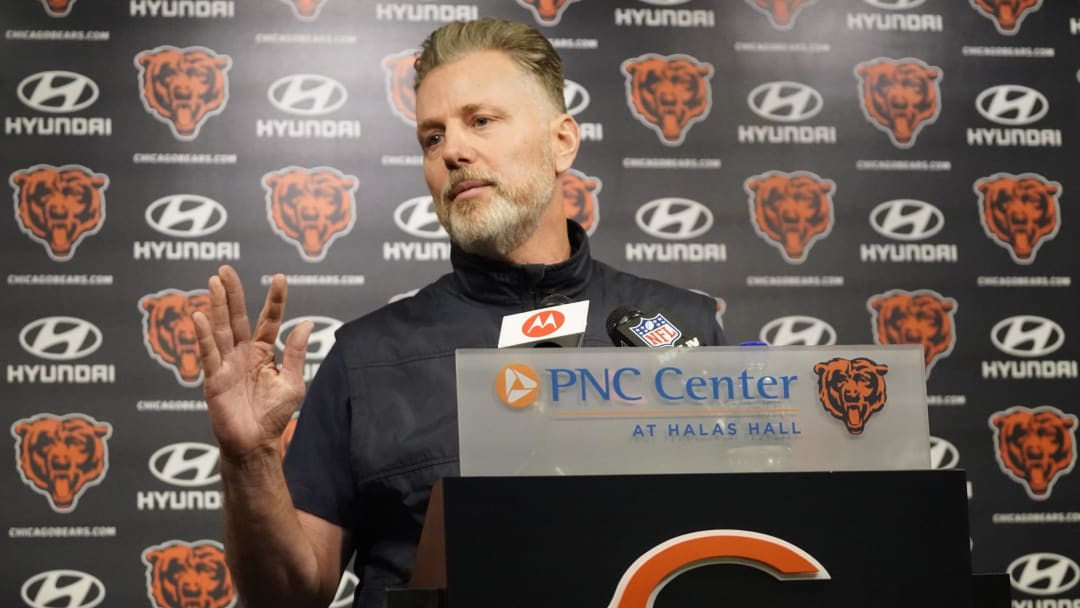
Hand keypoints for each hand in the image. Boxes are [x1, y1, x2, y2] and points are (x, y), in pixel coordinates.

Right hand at [193, 265, 312, 462]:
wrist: (255, 443)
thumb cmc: (273, 415)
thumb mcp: (293, 382)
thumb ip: (296, 353)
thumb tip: (306, 323)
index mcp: (263, 352)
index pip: (268, 319)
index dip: (274, 300)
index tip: (279, 277)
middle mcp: (243, 354)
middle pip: (237, 317)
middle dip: (232, 293)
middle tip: (225, 269)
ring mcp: (227, 364)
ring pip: (221, 329)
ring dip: (216, 306)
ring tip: (213, 282)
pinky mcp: (214, 379)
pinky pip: (209, 354)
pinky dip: (204, 336)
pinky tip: (200, 316)